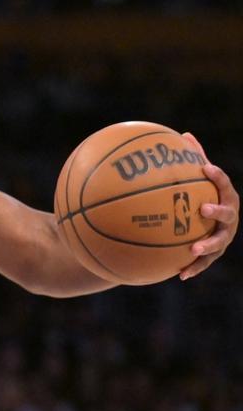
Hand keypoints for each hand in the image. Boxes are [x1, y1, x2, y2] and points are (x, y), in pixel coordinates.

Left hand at [180, 132, 237, 279]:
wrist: (209, 224)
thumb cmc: (202, 196)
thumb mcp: (200, 180)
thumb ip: (194, 160)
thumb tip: (184, 135)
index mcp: (226, 197)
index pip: (224, 185)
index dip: (217, 176)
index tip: (206, 168)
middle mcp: (229, 217)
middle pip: (228, 213)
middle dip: (218, 210)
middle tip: (203, 208)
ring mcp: (224, 236)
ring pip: (219, 242)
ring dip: (207, 245)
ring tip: (193, 248)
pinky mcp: (214, 253)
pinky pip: (204, 263)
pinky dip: (194, 268)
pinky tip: (180, 275)